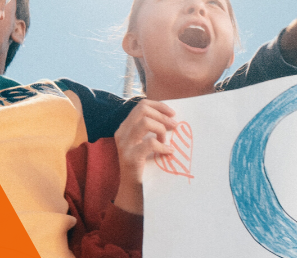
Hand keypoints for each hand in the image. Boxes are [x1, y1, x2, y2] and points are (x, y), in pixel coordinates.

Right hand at [114, 99, 176, 214]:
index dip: (159, 106)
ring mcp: (124, 144)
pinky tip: (168, 152)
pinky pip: (150, 143)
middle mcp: (122, 133)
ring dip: (161, 129)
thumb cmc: (144, 165)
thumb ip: (152, 129)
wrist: (133, 191)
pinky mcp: (130, 157)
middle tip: (174, 125)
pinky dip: (163, 146)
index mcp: (125, 127)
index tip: (172, 113)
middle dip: (162, 115)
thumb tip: (172, 117)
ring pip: (145, 122)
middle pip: (143, 109)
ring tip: (167, 140)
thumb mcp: (145, 142)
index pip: (141, 105)